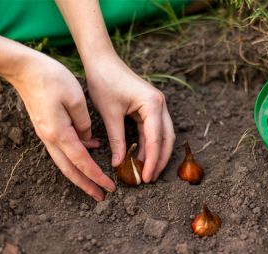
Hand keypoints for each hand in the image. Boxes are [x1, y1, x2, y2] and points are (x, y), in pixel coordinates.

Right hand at [11, 53, 114, 200]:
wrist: (24, 69)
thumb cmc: (52, 78)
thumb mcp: (76, 99)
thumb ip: (84, 123)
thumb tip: (89, 140)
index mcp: (60, 133)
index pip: (82, 162)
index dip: (97, 177)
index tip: (110, 188)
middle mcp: (50, 138)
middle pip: (70, 170)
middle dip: (86, 185)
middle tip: (101, 197)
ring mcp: (46, 134)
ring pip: (65, 162)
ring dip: (80, 174)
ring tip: (95, 183)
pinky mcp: (46, 128)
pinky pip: (62, 148)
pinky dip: (76, 156)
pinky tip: (90, 150)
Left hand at [84, 55, 174, 181]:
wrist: (101, 60)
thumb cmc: (104, 82)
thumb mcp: (110, 114)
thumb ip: (117, 140)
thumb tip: (119, 164)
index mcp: (153, 104)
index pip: (156, 139)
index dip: (152, 161)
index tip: (147, 177)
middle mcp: (160, 104)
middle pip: (166, 138)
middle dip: (160, 160)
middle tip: (150, 178)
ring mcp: (156, 105)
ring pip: (162, 135)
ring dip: (155, 153)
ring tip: (146, 171)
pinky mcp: (149, 107)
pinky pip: (153, 130)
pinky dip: (148, 144)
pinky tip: (141, 157)